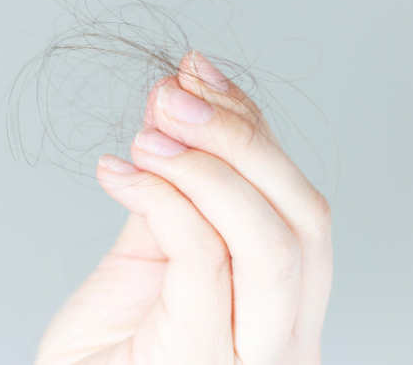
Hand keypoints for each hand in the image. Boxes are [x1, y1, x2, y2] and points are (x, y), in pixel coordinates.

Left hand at [36, 51, 331, 364]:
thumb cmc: (109, 346)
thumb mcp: (151, 253)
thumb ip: (173, 187)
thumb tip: (177, 99)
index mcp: (282, 304)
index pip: (298, 203)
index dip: (254, 130)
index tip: (201, 76)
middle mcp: (286, 334)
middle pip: (303, 215)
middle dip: (239, 139)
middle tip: (176, 95)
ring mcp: (253, 355)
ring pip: (271, 239)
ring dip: (205, 165)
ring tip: (150, 132)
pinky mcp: (202, 359)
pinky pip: (201, 258)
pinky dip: (162, 198)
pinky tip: (119, 172)